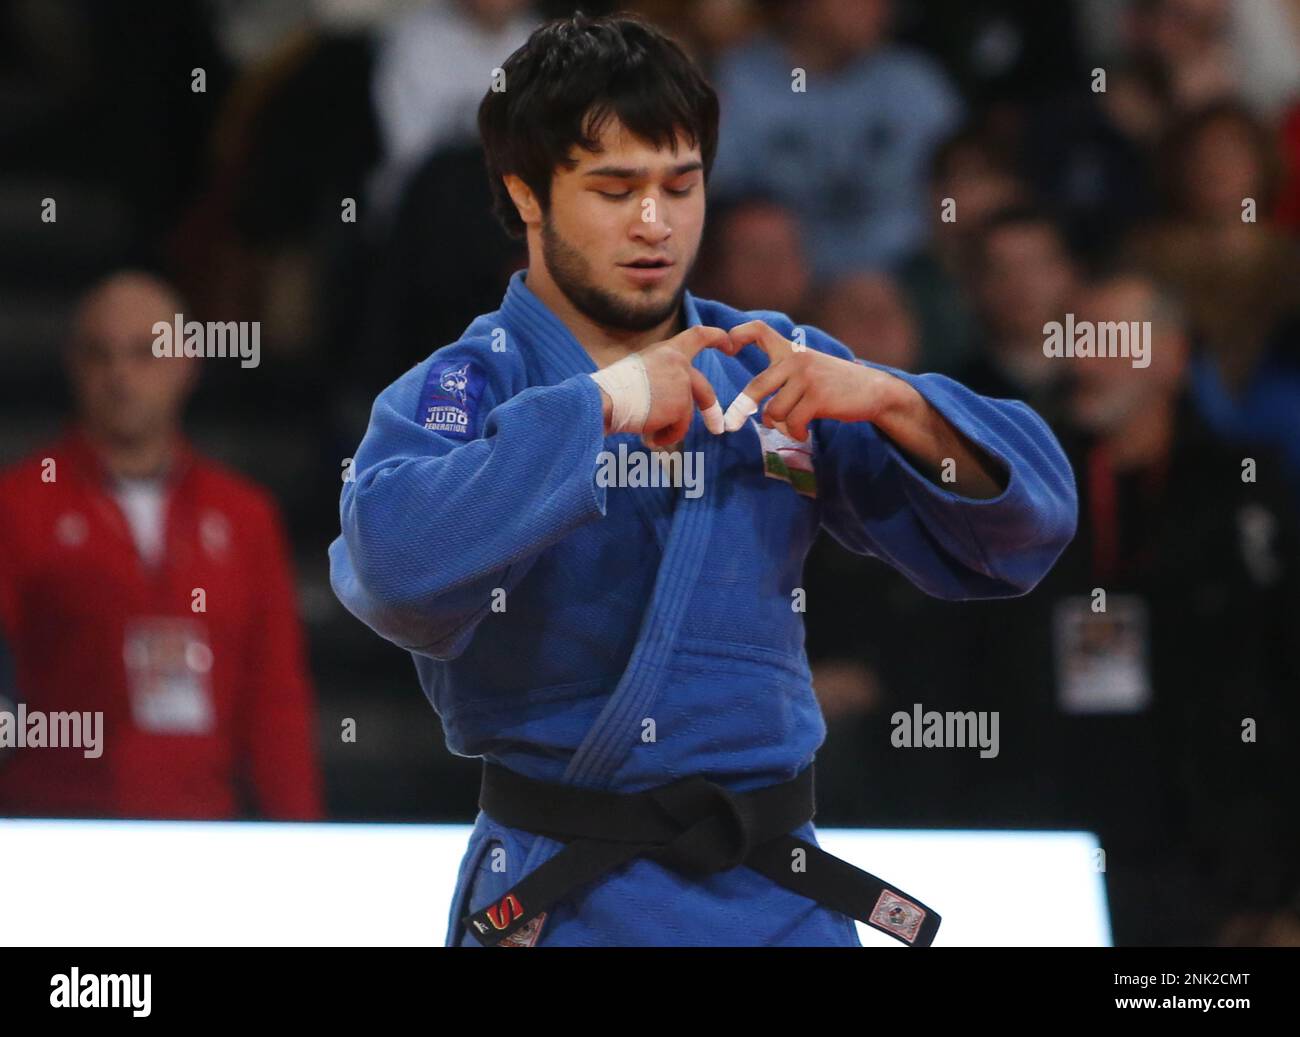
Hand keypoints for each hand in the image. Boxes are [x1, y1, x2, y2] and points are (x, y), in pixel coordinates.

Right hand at [598, 325, 737, 446]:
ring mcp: (682, 384)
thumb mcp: (640, 370)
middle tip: (717, 427)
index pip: (698, 335)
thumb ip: (661, 377)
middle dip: (710, 410)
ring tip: (646, 430)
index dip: (717, 337)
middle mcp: (678, 363)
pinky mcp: (682, 405)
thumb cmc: (612, 389)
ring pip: (686, 414)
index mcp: (666, 351)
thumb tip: (670, 401)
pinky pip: (679, 428)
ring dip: (668, 427)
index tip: (730, 344)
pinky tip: (647, 434)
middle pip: (703, 389)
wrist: (603, 400)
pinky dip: (665, 436)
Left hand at [722, 321, 904, 440]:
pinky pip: (792, 423)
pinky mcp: (817, 397)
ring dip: (780, 425)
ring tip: (794, 425)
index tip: (726, 346)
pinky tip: (804, 432)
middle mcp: (796, 359)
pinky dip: (795, 433)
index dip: (738, 335)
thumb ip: (783, 376)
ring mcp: (807, 378)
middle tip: (731, 425)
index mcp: (792, 350)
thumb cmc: (835, 383)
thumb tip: (755, 409)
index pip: (760, 331)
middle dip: (742, 409)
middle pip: (757, 386)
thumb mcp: (809, 367)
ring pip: (773, 411)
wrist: (873, 390)